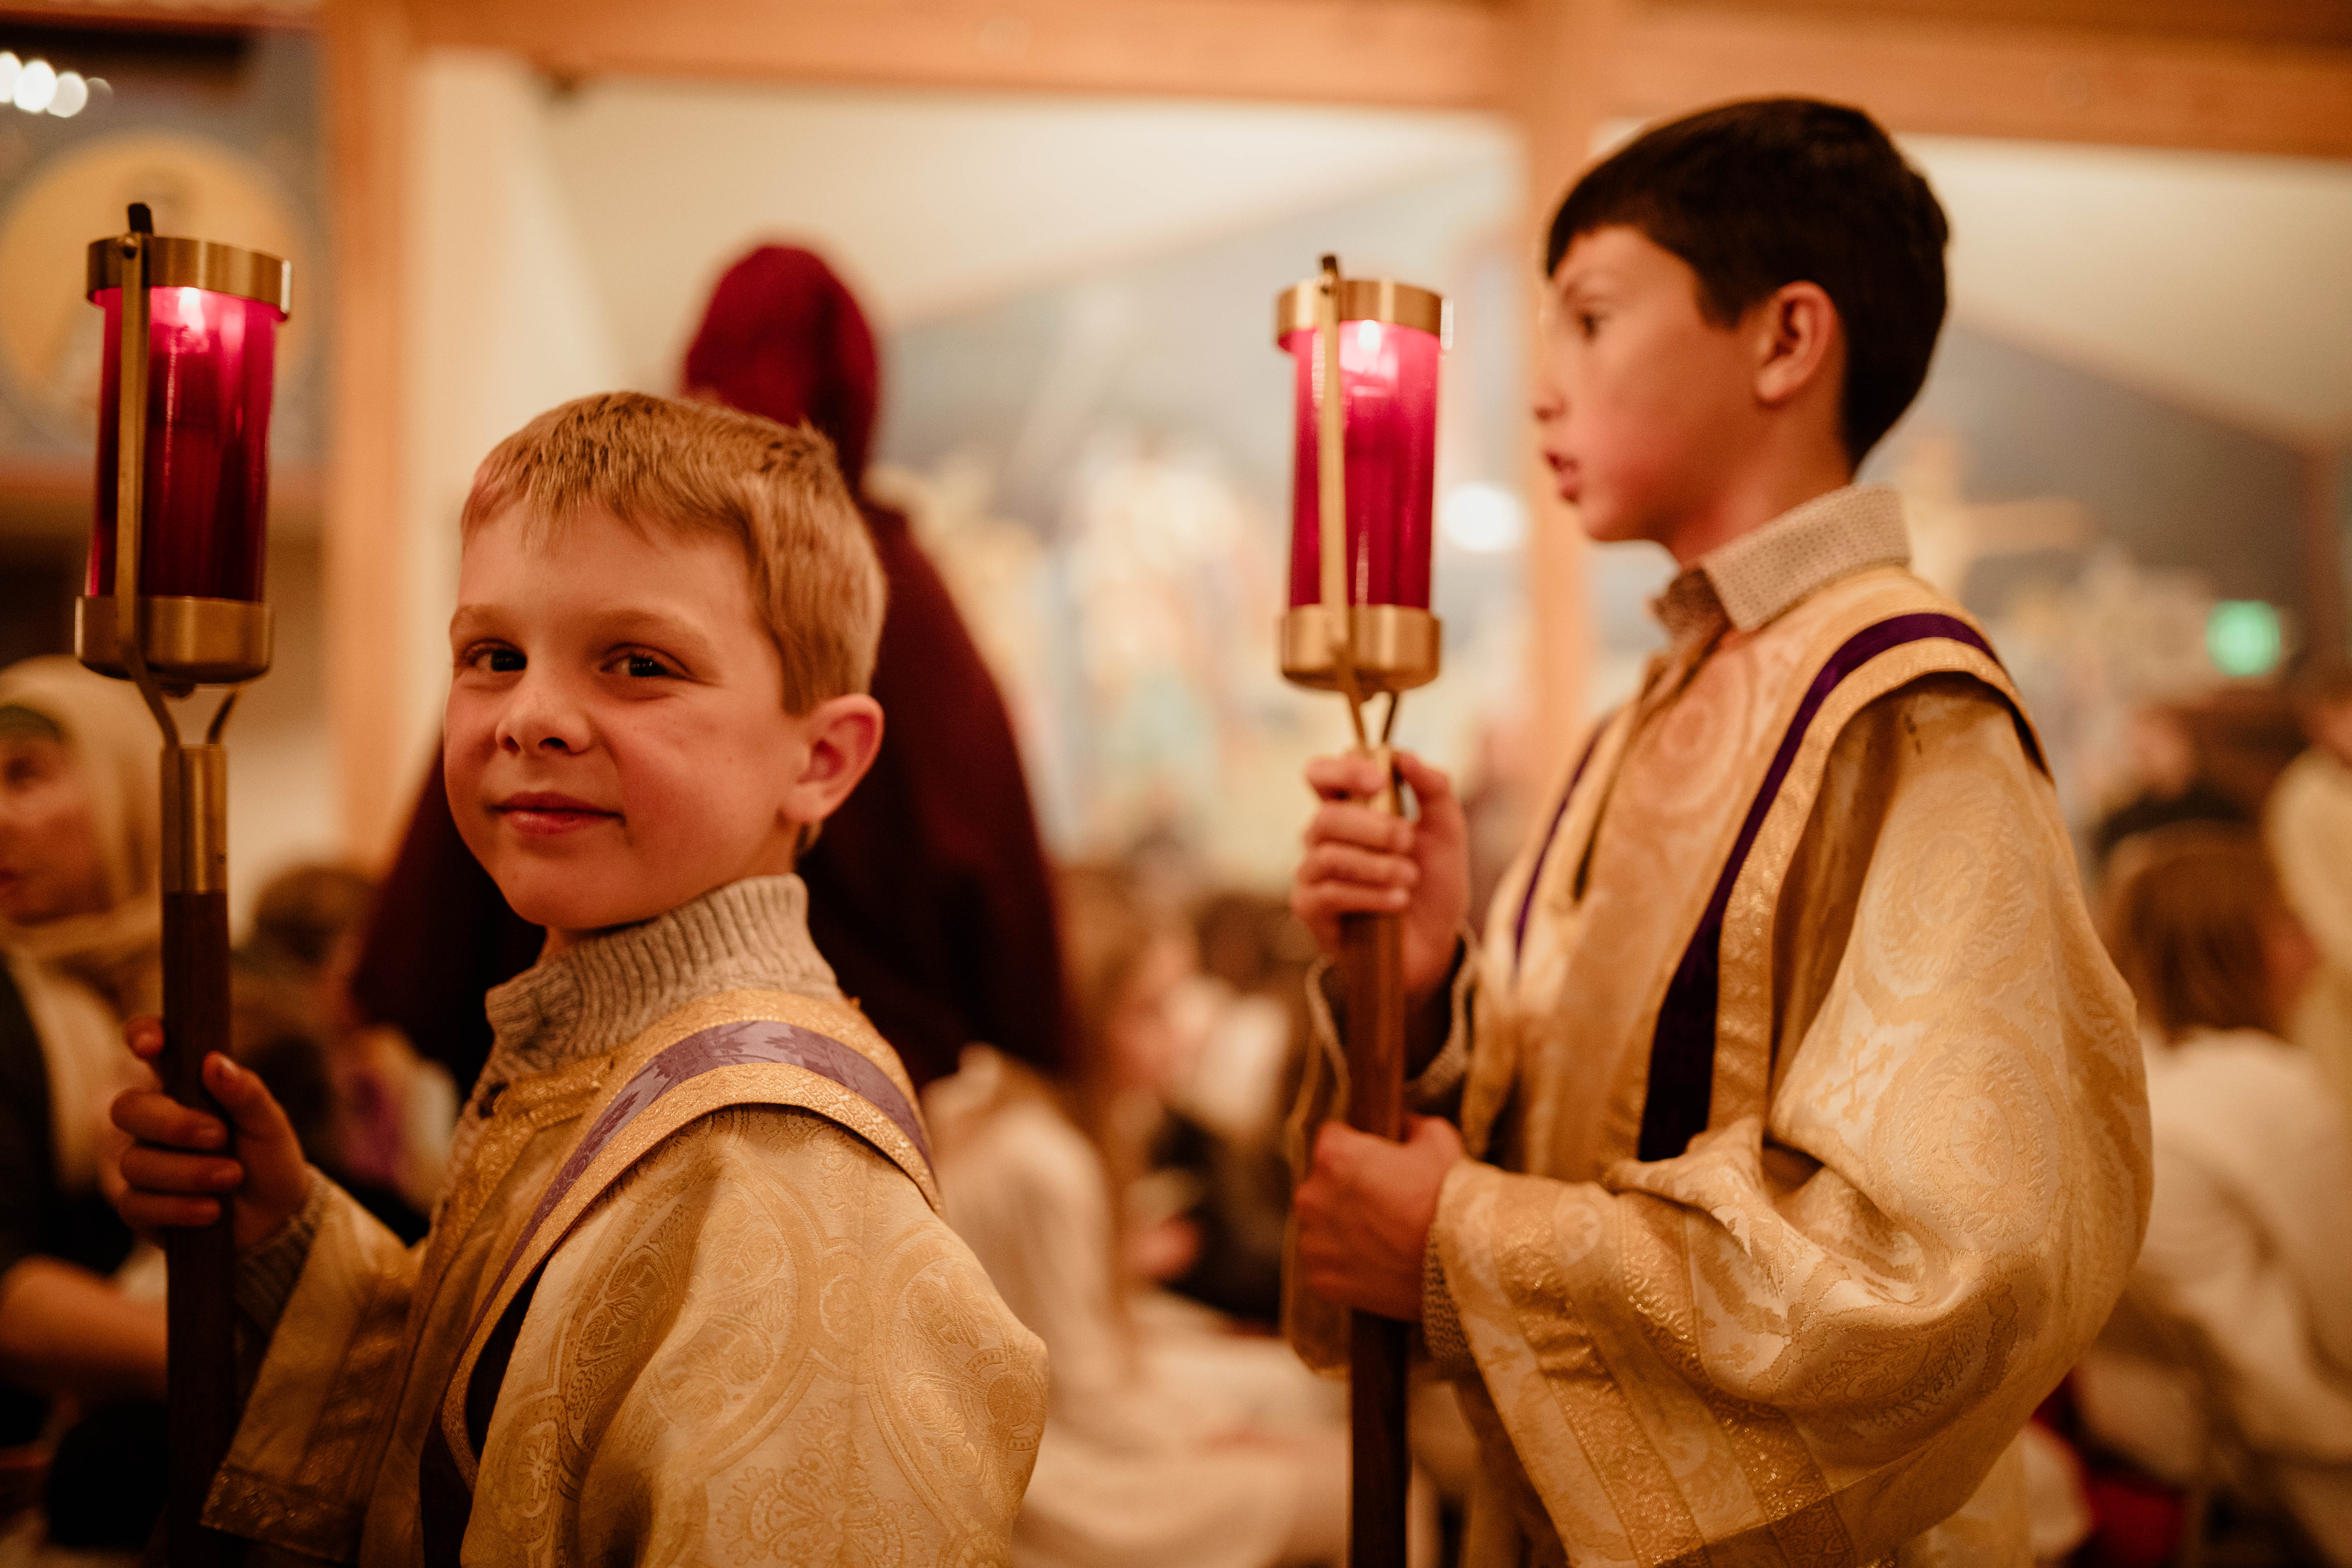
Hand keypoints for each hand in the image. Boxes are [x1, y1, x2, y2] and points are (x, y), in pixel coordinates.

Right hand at [110, 1017, 309, 1254]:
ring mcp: (141, 1162)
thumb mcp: (270, 1124)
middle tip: (219, 1137)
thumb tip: (214, 1061)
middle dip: (173, 1124)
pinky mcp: (139, 1206)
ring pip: (134, 1161)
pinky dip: (178, 1208)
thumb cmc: (269, 1159)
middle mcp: (154, 1121)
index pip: (151, 1049)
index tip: (151, 1044)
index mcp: (184, 1087)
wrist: (276, 1216)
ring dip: (188, 1172)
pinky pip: (135, 1204)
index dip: (142, 1036)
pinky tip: (210, 1210)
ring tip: (231, 1177)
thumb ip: (245, 1092)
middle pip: (127, 1108)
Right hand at [1291, 750, 1469, 1009]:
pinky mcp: (1310, 908)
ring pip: (1329, 855)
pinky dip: (1369, 895)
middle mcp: (1323, 837)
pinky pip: (1329, 892)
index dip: (1343, 770)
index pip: (1321, 774)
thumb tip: (1406, 756)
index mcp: (1349, 808)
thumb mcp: (1447, 832)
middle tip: (1408, 841)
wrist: (1432, 944)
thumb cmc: (1432, 883)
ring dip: (1377, 865)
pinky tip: (1397, 902)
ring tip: (1409, 878)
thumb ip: (1434, 789)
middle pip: (1326, 816)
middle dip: (1373, 827)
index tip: (1381, 780)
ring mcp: (1312, 872)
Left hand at [1293, 1114, 1463, 1320]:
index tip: (1376, 1160)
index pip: (1332, 1138)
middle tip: (1386, 1202)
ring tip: (1383, 1237)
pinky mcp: (1322, 1280)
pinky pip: (1328, 1264)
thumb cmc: (1449, 1197)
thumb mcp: (1438, 1140)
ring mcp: (1314, 1243)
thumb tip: (1404, 1125)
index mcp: (1334, 1155)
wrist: (1464, 1263)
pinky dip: (1347, 1264)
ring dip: (1343, 1228)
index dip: (1358, 1146)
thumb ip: (1411, 1125)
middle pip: (1323, 1185)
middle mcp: (1312, 1197)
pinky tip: (1378, 1263)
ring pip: (1321, 1226)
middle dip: (1348, 1190)